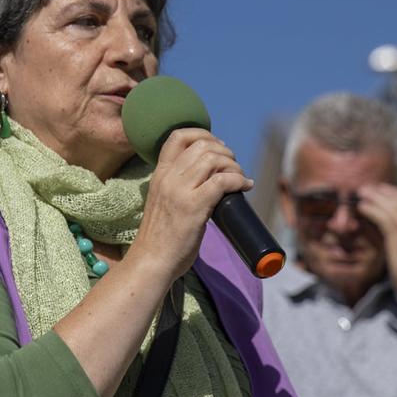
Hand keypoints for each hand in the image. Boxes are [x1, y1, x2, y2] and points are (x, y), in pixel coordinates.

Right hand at [134, 128, 251, 278]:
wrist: (151, 261)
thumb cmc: (160, 237)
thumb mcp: (162, 201)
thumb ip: (177, 187)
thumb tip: (207, 181)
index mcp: (159, 174)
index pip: (178, 136)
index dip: (203, 134)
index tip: (217, 147)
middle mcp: (168, 177)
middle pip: (202, 145)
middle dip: (224, 151)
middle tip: (233, 166)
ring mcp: (180, 191)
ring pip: (213, 159)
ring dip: (233, 165)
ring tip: (239, 178)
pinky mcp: (194, 206)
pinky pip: (222, 181)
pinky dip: (239, 180)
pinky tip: (245, 186)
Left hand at [353, 183, 396, 297]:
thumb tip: (394, 225)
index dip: (395, 193)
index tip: (381, 189)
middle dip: (383, 192)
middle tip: (368, 187)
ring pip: (391, 206)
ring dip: (374, 197)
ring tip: (361, 193)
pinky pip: (384, 217)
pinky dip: (372, 209)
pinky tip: (362, 207)